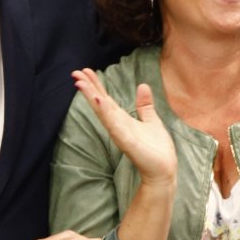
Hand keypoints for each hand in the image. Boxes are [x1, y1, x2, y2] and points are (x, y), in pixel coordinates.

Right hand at [73, 71, 175, 185]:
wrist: (163, 169)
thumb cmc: (157, 149)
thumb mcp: (152, 120)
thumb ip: (145, 105)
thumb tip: (142, 86)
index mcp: (122, 119)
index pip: (105, 99)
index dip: (96, 85)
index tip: (85, 71)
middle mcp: (117, 125)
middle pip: (99, 103)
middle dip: (88, 88)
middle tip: (75, 73)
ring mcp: (120, 133)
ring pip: (103, 112)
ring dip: (92, 98)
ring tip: (80, 83)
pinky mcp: (126, 141)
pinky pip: (114, 125)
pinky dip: (106, 113)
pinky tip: (99, 101)